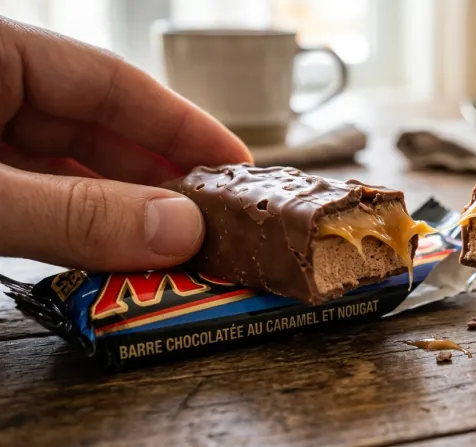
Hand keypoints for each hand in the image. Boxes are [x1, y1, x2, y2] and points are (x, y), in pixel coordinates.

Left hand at [0, 17, 251, 270]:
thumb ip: (73, 213)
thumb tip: (179, 231)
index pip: (114, 81)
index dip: (184, 125)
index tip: (238, 166)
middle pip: (96, 129)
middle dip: (158, 180)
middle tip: (212, 225)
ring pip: (64, 170)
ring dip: (119, 213)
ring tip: (172, 250)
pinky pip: (32, 200)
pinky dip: (73, 229)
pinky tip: (109, 256)